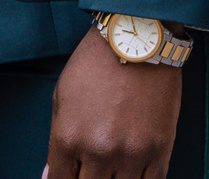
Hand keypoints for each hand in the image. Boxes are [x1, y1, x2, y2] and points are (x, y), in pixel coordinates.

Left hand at [45, 28, 180, 178]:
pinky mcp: (159, 151)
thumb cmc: (94, 66)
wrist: (136, 44)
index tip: (67, 178)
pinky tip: (130, 176)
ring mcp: (131, 154)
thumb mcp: (61, 99)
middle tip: (89, 171)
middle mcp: (98, 151)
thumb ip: (57, 143)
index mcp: (68, 138)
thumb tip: (49, 175)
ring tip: (109, 171)